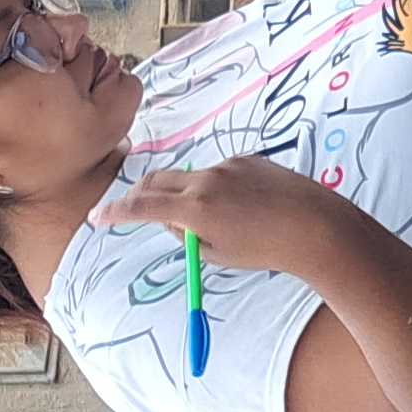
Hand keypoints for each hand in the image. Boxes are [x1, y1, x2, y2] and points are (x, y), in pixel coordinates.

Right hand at [93, 158, 365, 278]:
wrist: (314, 225)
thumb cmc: (265, 249)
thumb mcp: (216, 252)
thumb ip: (185, 233)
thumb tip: (168, 218)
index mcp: (196, 209)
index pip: (141, 207)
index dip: (115, 213)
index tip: (96, 216)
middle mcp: (206, 180)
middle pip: (157, 181)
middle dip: (139, 195)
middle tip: (131, 210)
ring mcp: (226, 165)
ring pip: (190, 178)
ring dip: (186, 196)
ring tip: (220, 222)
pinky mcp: (245, 158)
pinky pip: (218, 173)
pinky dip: (216, 189)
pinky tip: (244, 207)